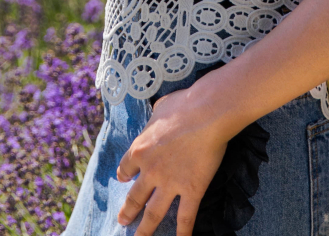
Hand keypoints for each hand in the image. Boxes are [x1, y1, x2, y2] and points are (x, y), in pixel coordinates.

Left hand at [114, 85, 235, 235]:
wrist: (206, 112)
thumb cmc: (184, 105)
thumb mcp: (160, 107)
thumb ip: (155, 118)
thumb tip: (160, 114)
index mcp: (140, 149)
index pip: (126, 167)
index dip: (124, 175)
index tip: (123, 179)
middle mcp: (151, 171)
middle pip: (135, 197)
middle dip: (127, 211)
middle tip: (122, 221)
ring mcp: (170, 183)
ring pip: (154, 213)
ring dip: (145, 229)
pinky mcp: (192, 190)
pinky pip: (186, 217)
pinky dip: (182, 233)